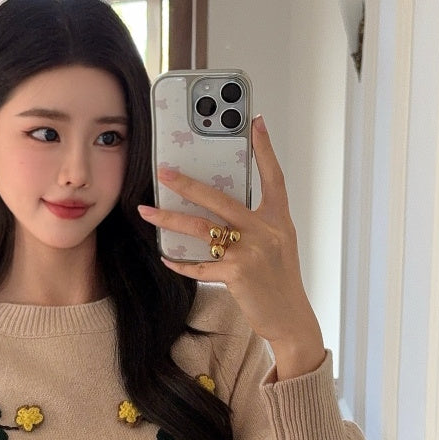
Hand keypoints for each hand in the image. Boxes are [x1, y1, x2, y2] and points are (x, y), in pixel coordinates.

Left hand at [138, 115, 325, 379]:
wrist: (291, 318)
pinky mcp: (237, 274)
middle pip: (220, 198)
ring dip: (170, 218)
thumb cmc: (280, 281)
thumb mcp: (278, 245)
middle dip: (188, 183)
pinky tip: (165, 256)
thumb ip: (257, 224)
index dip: (265, 149)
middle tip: (164, 170)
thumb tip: (224, 208)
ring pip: (202, 228)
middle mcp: (266, 230)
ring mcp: (251, 251)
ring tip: (147, 211)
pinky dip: (180, 262)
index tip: (256, 122)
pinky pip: (200, 264)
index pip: (273, 177)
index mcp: (278, 219)